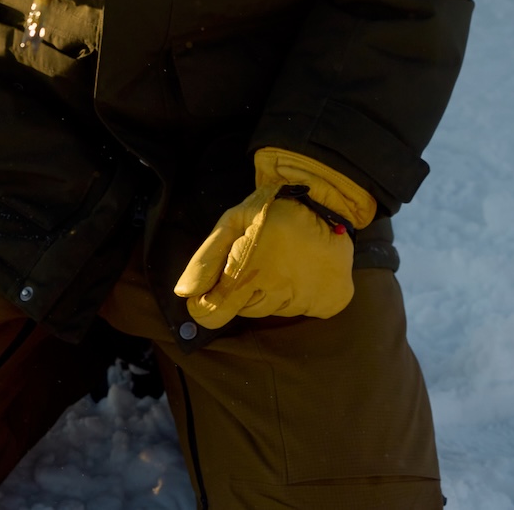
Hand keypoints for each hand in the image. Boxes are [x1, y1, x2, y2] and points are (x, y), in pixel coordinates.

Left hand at [174, 149, 376, 328]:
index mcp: (250, 272)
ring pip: (269, 310)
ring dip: (268, 291)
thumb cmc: (275, 207)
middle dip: (239, 290)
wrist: (329, 199)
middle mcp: (277, 293)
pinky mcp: (328, 304)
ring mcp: (305, 302)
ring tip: (280, 260)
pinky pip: (298, 311)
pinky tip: (301, 269)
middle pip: (240, 311)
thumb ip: (207, 258)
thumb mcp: (234, 220)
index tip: (208, 289)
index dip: (203, 303)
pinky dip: (295, 295)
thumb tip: (184, 292)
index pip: (212, 314)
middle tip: (255, 259)